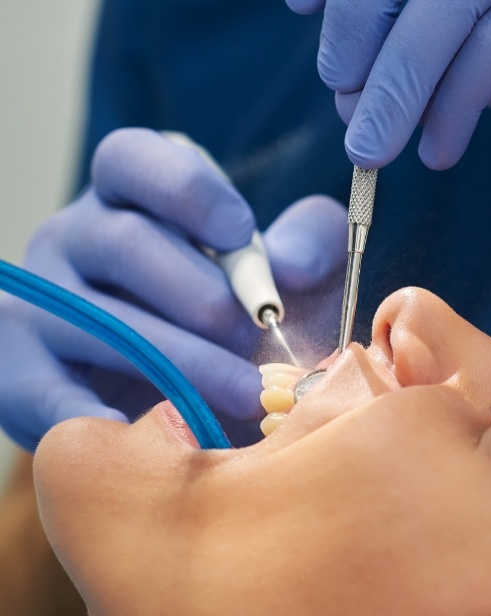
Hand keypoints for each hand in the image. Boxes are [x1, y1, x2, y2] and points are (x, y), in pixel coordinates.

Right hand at [0, 128, 346, 449]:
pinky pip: (48, 394)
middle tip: (255, 339)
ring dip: (181, 362)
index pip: (131, 159)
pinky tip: (144, 431)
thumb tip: (290, 266)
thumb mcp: (288, 272)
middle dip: (202, 297)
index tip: (241, 233)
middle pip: (123, 243)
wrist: (183, 403)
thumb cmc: (240, 324)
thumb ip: (311, 243)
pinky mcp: (21, 375)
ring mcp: (40, 304)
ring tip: (244, 396)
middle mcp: (73, 240)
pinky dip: (96, 416)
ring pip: (98, 320)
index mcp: (128, 200)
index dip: (187, 190)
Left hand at [285, 0, 490, 168]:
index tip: (302, 6)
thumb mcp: (469, 47)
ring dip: (393, 88)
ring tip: (369, 151)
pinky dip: (455, 105)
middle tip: (343, 94)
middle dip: (354, 32)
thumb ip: (413, 49)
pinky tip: (437, 153)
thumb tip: (346, 91)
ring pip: (445, 5)